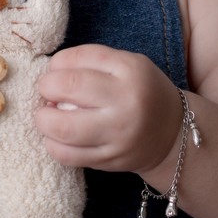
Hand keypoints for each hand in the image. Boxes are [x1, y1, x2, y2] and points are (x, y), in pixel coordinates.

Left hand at [34, 44, 183, 173]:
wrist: (173, 134)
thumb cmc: (142, 92)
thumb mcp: (128, 64)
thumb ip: (92, 62)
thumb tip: (50, 71)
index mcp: (130, 69)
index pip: (80, 57)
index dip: (56, 63)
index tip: (54, 70)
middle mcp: (126, 101)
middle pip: (67, 88)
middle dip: (46, 88)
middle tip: (47, 92)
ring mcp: (118, 134)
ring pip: (63, 128)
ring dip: (43, 120)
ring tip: (47, 115)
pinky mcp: (110, 160)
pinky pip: (68, 155)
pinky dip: (52, 145)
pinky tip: (56, 137)